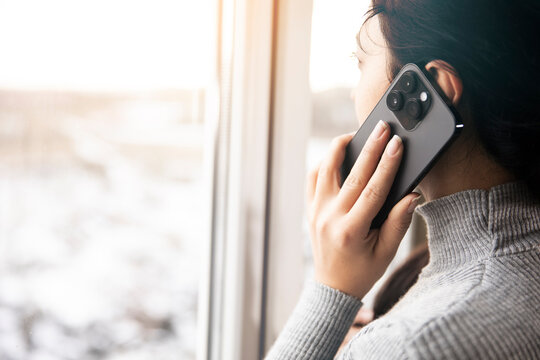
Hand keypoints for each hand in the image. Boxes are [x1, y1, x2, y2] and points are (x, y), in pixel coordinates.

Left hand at [306, 121, 419, 298]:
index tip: (397, 143)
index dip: (388, 165)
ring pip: (325, 171)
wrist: (332, 286)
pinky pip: (312, 180)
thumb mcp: (386, 252)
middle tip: (382, 127)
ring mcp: (315, 212)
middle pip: (351, 175)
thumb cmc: (363, 271)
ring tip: (354, 134)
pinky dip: (323, 165)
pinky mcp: (309, 210)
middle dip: (370, 148)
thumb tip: (411, 195)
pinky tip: (336, 156)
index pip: (372, 190)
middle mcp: (329, 217)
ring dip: (339, 149)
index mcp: (351, 230)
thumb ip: (398, 223)